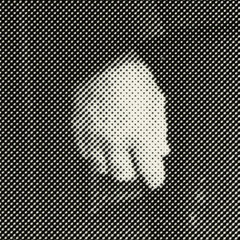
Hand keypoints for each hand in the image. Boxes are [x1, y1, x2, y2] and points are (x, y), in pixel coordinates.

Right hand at [75, 56, 166, 188]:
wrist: (103, 60)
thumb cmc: (132, 75)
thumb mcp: (156, 99)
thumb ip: (159, 129)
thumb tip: (161, 149)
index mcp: (139, 132)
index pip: (149, 171)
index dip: (154, 178)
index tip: (155, 178)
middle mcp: (114, 138)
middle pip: (123, 175)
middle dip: (133, 171)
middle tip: (137, 161)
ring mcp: (94, 136)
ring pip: (102, 167)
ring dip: (113, 163)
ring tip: (120, 150)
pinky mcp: (78, 130)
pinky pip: (86, 153)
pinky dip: (96, 153)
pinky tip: (103, 142)